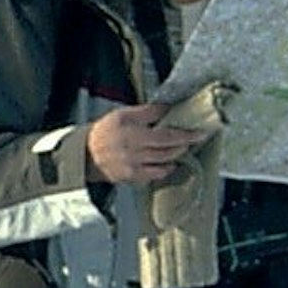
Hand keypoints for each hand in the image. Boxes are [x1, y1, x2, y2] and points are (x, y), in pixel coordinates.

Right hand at [85, 103, 206, 185]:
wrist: (86, 154)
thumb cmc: (104, 132)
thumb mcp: (123, 114)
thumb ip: (147, 112)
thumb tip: (168, 108)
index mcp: (133, 132)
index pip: (167, 135)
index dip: (186, 134)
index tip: (201, 133)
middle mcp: (135, 151)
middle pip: (168, 150)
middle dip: (184, 144)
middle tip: (192, 138)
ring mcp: (134, 167)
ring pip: (164, 163)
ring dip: (176, 156)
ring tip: (180, 148)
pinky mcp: (132, 178)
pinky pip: (155, 175)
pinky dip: (165, 168)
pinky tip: (167, 163)